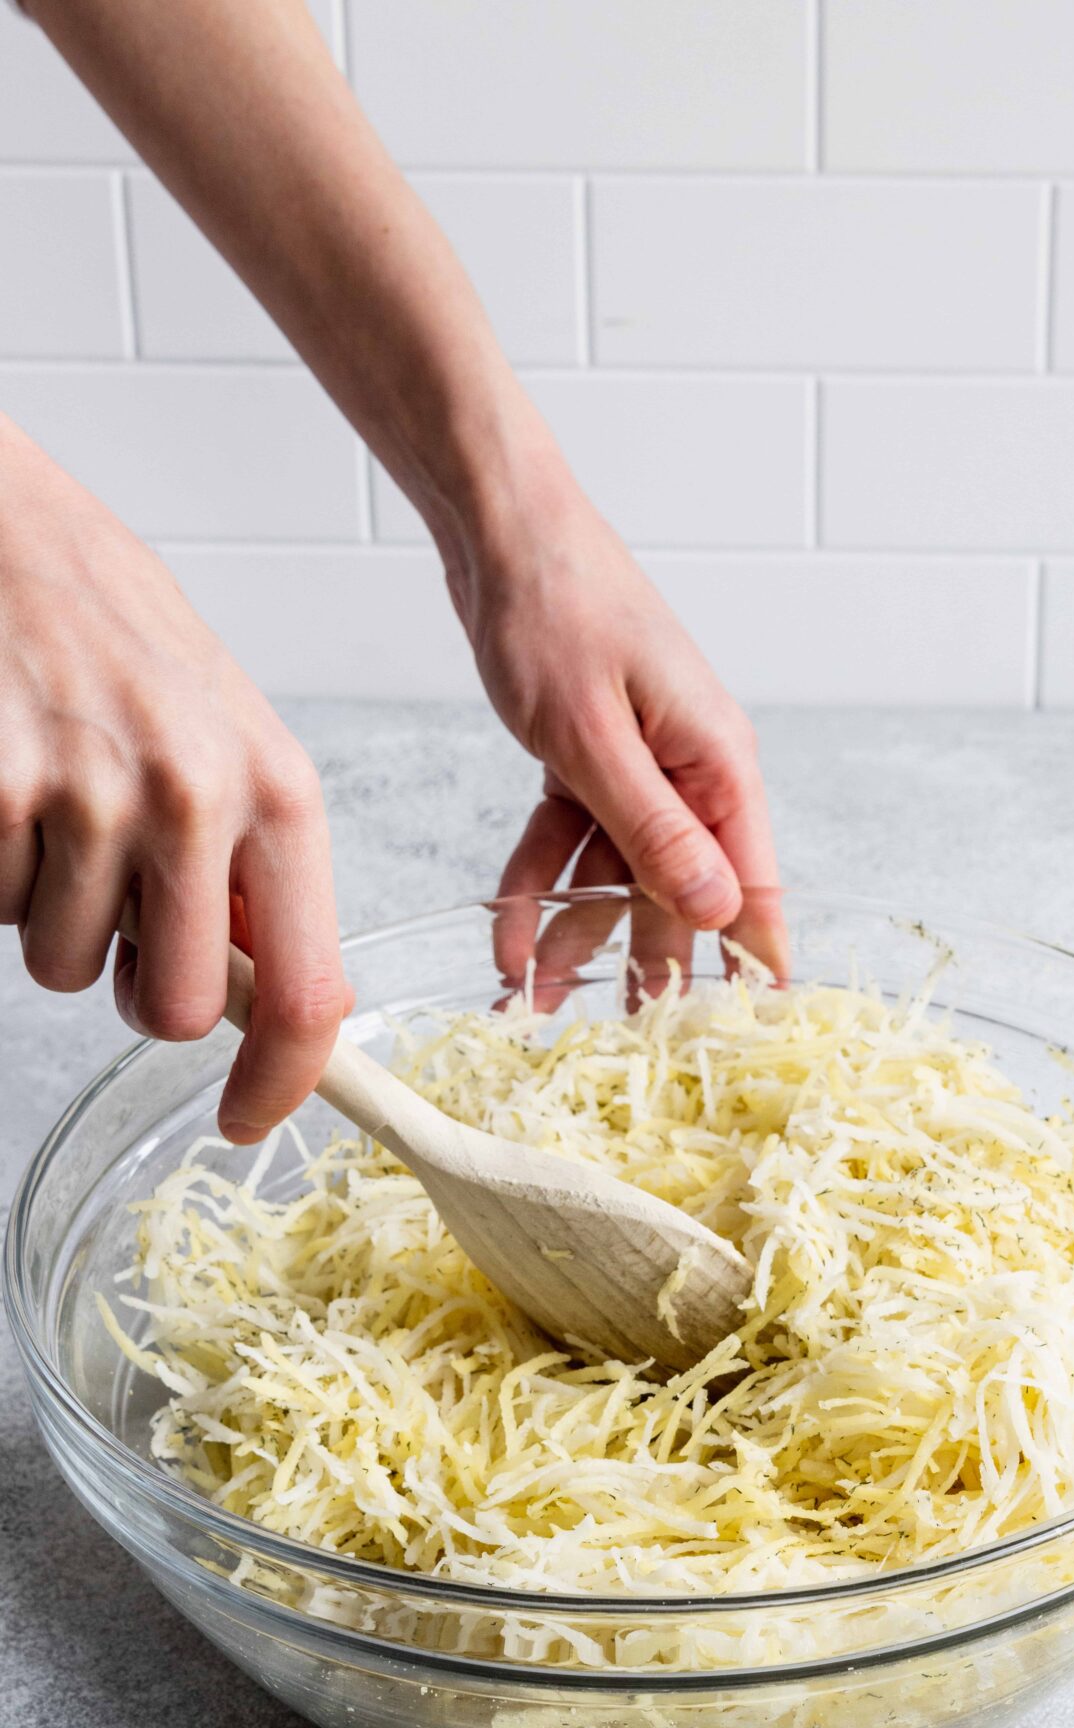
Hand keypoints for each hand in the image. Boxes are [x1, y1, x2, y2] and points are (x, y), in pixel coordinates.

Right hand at [0, 418, 347, 1141]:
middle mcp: (195, 798)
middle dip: (138, 986)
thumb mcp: (225, 732)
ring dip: (55, 914)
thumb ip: (252, 861)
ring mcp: (86, 798)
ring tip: (58, 808)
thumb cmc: (114, 625)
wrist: (1, 521)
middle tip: (119, 913)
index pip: (304, 992)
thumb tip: (276, 997)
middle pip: (175, 1010)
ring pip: (66, 966)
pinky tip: (9, 784)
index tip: (247, 1120)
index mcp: (279, 790)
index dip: (280, 1084)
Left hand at [441, 441, 785, 1002]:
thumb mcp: (594, 740)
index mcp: (718, 765)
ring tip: (527, 1000)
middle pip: (679, 892)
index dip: (750, 964)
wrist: (498, 529)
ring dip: (572, 932)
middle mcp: (692, 770)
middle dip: (640, 965)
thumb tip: (719, 914)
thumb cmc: (554, 612)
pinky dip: (537, 881)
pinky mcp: (593, 756)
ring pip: (616, 873)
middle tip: (613, 1043)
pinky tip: (505, 933)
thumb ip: (654, 833)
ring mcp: (643, 764)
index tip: (745, 1037)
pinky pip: (572, 837)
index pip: (752, 887)